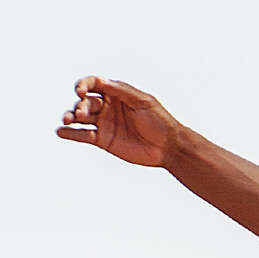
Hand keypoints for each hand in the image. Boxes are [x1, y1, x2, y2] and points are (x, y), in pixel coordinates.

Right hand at [57, 76, 177, 166]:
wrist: (168, 147)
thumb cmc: (159, 120)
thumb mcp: (143, 101)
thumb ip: (122, 91)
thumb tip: (101, 81)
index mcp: (115, 93)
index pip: (93, 84)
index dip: (84, 85)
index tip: (80, 90)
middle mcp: (106, 106)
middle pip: (85, 101)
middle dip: (80, 105)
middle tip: (80, 113)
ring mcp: (103, 123)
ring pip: (81, 118)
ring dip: (71, 117)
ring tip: (67, 121)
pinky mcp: (103, 140)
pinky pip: (84, 135)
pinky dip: (72, 134)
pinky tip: (61, 132)